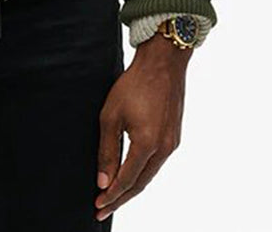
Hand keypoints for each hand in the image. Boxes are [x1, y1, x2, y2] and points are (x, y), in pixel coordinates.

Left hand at [94, 30, 192, 220]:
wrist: (162, 63)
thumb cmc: (134, 84)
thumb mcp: (111, 116)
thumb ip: (107, 151)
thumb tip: (103, 181)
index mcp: (147, 144)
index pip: (127, 181)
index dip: (111, 196)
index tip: (97, 206)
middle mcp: (164, 149)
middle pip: (140, 184)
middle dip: (121, 198)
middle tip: (103, 208)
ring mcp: (172, 144)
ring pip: (150, 175)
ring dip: (132, 188)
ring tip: (114, 196)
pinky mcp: (174, 137)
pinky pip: (157, 163)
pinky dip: (143, 173)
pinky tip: (132, 175)